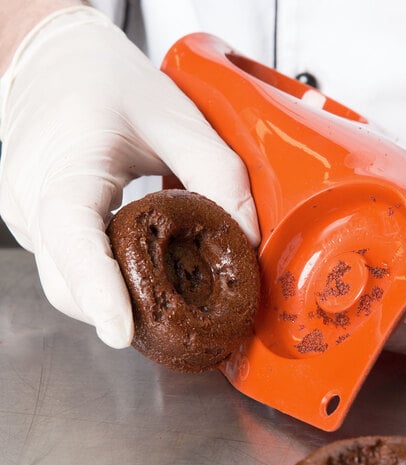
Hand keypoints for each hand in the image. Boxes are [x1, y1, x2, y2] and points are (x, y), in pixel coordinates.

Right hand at [0, 7, 259, 347]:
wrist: (56, 57)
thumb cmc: (112, 80)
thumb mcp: (180, 120)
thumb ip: (220, 178)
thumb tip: (247, 242)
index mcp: (67, 164)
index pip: (73, 236)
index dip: (98, 288)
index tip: (122, 331)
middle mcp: (31, 196)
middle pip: (68, 282)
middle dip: (121, 310)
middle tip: (178, 320)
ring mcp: (23, 212)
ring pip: (65, 282)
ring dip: (114, 298)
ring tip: (164, 292)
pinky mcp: (31, 220)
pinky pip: (65, 266)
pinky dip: (103, 278)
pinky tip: (138, 267)